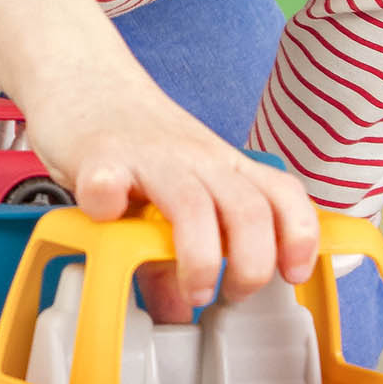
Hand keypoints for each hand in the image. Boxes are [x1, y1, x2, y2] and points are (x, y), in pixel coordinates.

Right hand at [24, 64, 318, 323]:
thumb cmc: (132, 138)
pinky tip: (106, 221)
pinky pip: (109, 181)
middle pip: (247, 209)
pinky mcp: (99, 153)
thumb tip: (180, 311)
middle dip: (252, 265)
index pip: (282, 195)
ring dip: (202, 257)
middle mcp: (197, 158)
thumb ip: (177, 252)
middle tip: (230, 295)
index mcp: (222, 166)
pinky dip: (108, 207)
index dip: (299, 237)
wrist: (83, 72)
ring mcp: (149, 155)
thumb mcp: (169, 192)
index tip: (292, 275)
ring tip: (192, 288)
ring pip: (194, 204)